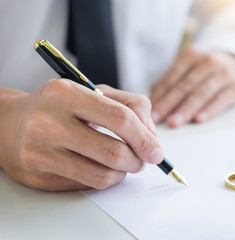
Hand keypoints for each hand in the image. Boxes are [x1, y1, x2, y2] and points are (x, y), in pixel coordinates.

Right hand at [0, 79, 161, 190]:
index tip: (156, 150)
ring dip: (124, 173)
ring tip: (125, 164)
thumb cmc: (60, 107)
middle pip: (114, 152)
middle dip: (139, 160)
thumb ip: (130, 105)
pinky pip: (86, 184)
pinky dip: (105, 179)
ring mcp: (40, 151)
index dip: (145, 138)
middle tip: (144, 160)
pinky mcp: (37, 175)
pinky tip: (104, 169)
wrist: (11, 124)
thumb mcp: (94, 93)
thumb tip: (151, 135)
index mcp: (66, 93)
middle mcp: (48, 122)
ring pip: (102, 174)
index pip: (120, 118)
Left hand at [150, 47, 234, 127]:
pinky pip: (221, 99)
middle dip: (169, 104)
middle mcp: (208, 62)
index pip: (172, 78)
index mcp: (191, 56)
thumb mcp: (189, 68)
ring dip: (186, 109)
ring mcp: (224, 74)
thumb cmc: (206, 71)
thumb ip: (171, 81)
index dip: (160, 95)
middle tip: (157, 120)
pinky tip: (198, 120)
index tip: (149, 113)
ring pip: (201, 93)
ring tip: (174, 123)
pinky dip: (209, 110)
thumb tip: (151, 99)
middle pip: (185, 86)